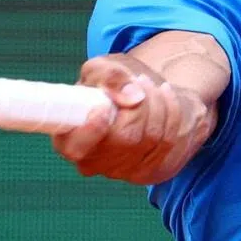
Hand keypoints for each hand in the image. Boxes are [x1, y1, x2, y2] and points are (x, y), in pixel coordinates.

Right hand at [51, 53, 212, 184]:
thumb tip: (131, 97)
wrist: (139, 97)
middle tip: (140, 80)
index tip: (103, 108)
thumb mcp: (101, 69)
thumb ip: (108, 76)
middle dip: (139, 104)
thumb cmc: (110, 85)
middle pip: (125, 138)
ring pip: (151, 137)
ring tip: (148, 84)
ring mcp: (122, 170)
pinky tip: (165, 94)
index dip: (90, 131)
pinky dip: (171, 111)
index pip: (74, 149)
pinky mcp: (148, 171)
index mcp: (69, 138)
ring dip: (157, 103)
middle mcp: (93, 161)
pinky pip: (168, 140)